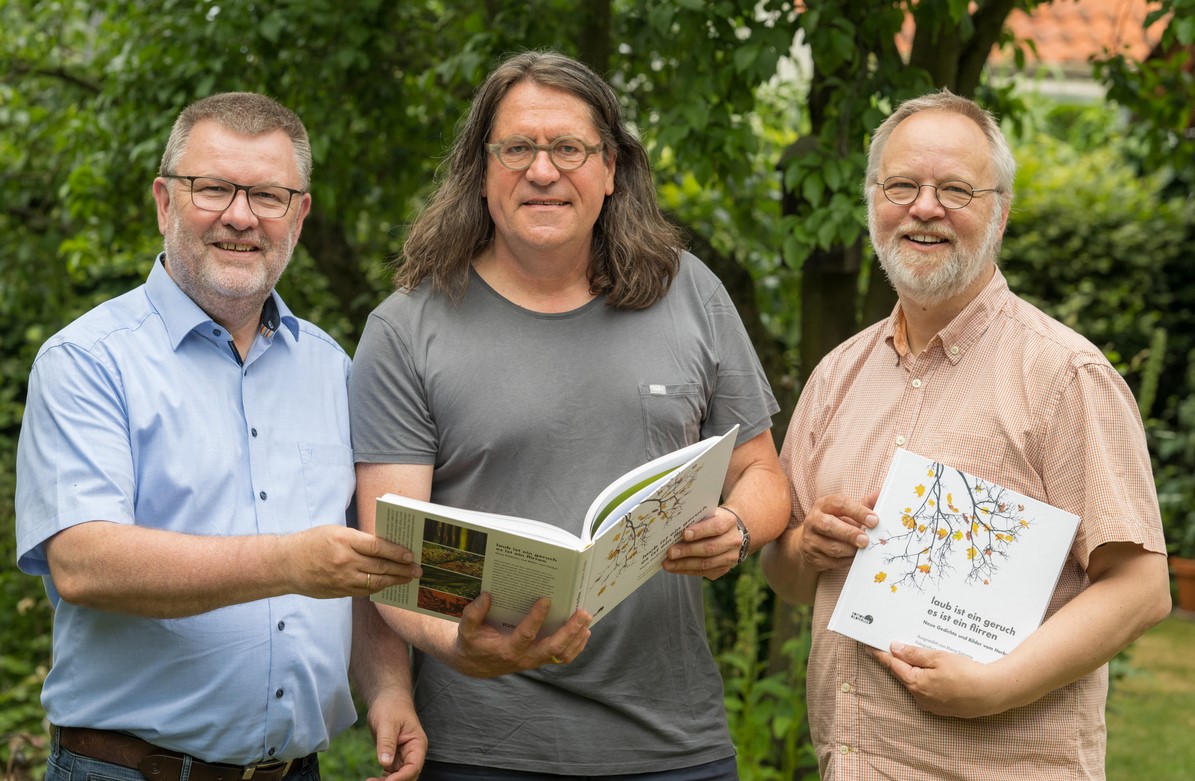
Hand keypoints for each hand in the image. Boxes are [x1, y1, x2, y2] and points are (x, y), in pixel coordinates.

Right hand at [279, 526, 421, 598]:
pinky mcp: (339, 591)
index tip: (411, 555)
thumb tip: (384, 547)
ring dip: (395, 581)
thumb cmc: (312, 542)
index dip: (397, 552)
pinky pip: (364, 591)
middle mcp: (345, 561)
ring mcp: (342, 579)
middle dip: (402, 569)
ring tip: (408, 579)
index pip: (377, 547)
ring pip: (376, 582)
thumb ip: (359, 539)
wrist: (286, 564)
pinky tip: (389, 584)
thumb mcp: (336, 532)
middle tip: (417, 570)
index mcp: (344, 540)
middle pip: (380, 567)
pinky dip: (379, 588)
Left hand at [362, 685, 426, 780]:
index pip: (413, 766)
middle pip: (408, 775)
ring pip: (399, 777)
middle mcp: (413, 753)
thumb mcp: (387, 723)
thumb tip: (385, 762)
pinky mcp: (393, 758)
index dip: (401, 777)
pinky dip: (383, 779)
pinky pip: (391, 774)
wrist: (387, 699)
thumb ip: (387, 742)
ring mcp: (403, 757)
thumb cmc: (390, 706)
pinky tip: (372, 780)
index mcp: (417, 744)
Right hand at [452, 593, 590, 677]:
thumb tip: (487, 596)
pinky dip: (576, 646)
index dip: (536, 618)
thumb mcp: (466, 629)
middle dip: (570, 631)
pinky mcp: (540, 660)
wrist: (475, 664)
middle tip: (582, 613)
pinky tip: (584, 631)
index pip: (526, 635)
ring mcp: (534, 661)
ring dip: (577, 638)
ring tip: (586, 619)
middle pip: (553, 648)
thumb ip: (473, 613)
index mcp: (507, 649)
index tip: (546, 599)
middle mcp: (524, 658)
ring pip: (562, 654)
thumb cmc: (472, 642)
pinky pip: (562, 657)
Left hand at [663, 507, 741, 579]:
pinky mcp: (723, 569)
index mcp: (729, 521)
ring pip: (707, 564)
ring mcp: (730, 557)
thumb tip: (673, 527)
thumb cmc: (711, 519)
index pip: (716, 527)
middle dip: (688, 551)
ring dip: (685, 564)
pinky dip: (687, 570)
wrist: (728, 530)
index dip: (700, 531)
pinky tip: (674, 568)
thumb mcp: (707, 513)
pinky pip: (704, 572)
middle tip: (670, 552)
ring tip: (668, 564)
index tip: (684, 534)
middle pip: (710, 548)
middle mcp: (733, 540)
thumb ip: (695, 518)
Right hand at [798, 492, 878, 571]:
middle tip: (866, 540)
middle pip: (828, 525)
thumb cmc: (836, 522)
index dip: (858, 511)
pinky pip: (831, 562)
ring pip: (831, 547)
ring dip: (850, 550)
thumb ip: (866, 503)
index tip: (874, 520)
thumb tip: (883, 492)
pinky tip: (854, 558)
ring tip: (862, 550)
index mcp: (824, 505)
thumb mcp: (848, 511)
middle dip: (849, 533)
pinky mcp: (812, 557)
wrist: (812, 541)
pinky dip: (846, 561)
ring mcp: (810, 540)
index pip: (839, 504)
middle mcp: (813, 520)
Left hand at [871, 642, 1007, 717]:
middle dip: (900, 661)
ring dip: (917, 671)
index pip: (893, 666)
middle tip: (895, 647)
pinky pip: (931, 691)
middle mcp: (921, 698)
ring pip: (918, 684)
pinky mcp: (946, 708)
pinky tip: (938, 672)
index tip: (870, 647)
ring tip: (920, 657)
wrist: (992, 692)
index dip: (881, 655)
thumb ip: (914, 654)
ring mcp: (933, 706)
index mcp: (915, 684)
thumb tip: (894, 649)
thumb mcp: (937, 657)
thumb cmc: (965, 673)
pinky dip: (930, 680)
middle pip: (905, 675)